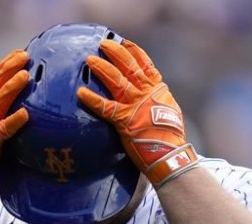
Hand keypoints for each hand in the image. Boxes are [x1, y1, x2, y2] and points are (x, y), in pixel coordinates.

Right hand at [0, 50, 29, 207]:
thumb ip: (1, 116)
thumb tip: (24, 108)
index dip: (5, 65)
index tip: (19, 53)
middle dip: (10, 68)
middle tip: (25, 56)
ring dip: (11, 88)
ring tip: (25, 76)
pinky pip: (3, 130)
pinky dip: (14, 121)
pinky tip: (25, 114)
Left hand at [77, 40, 199, 187]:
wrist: (171, 153)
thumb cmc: (170, 136)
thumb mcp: (169, 110)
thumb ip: (158, 99)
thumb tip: (153, 94)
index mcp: (157, 89)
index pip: (145, 64)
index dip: (134, 51)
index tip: (124, 42)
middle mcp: (145, 93)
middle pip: (128, 66)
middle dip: (115, 53)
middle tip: (103, 44)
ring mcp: (134, 105)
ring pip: (116, 80)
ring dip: (102, 68)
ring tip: (89, 60)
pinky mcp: (124, 120)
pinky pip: (105, 107)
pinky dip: (92, 99)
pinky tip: (80, 92)